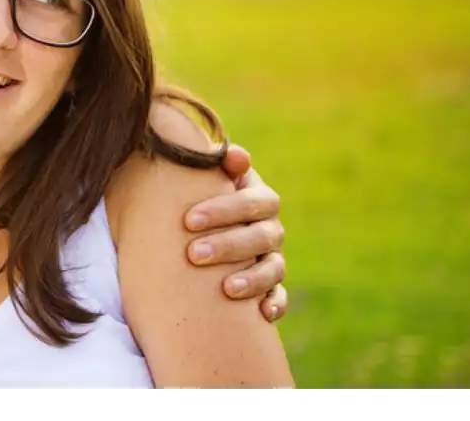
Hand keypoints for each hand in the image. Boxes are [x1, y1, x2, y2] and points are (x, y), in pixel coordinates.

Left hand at [184, 143, 288, 322]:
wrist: (199, 228)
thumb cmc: (198, 197)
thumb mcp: (205, 179)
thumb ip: (215, 164)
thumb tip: (233, 155)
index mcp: (259, 198)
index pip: (253, 201)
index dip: (224, 210)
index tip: (188, 220)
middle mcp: (270, 228)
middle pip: (261, 236)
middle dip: (228, 245)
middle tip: (193, 254)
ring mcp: (273, 258)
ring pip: (273, 267)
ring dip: (253, 278)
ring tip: (227, 289)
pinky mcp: (271, 286)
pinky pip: (280, 296)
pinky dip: (275, 304)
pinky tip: (263, 314)